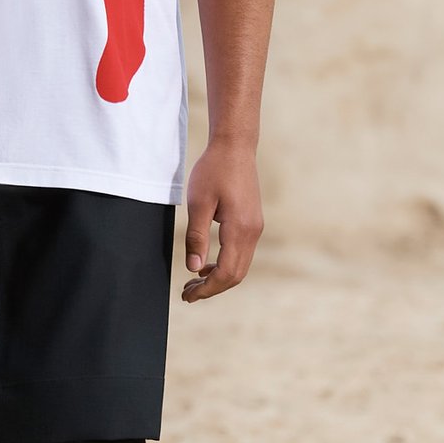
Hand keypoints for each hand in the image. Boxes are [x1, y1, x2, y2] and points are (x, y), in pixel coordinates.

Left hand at [180, 141, 263, 300]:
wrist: (235, 147)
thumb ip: (196, 237)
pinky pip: (241, 253)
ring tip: (194, 281)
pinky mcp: (253, 222)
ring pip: (240, 266)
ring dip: (218, 278)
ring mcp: (255, 228)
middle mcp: (253, 232)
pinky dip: (225, 264)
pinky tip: (206, 263)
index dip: (207, 289)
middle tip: (187, 293)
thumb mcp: (198, 203)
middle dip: (212, 288)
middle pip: (236, 275)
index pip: (226, 273)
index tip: (187, 295)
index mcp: (240, 229)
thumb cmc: (214, 170)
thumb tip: (193, 268)